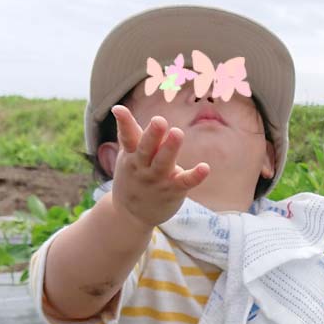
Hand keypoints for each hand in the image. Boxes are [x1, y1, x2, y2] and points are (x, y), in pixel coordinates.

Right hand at [110, 105, 209, 226]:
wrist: (130, 215)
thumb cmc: (132, 176)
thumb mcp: (127, 156)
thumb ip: (129, 134)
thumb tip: (119, 108)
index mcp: (132, 155)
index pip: (127, 137)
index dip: (123, 123)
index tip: (119, 109)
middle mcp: (143, 167)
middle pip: (146, 149)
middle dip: (152, 135)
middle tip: (159, 120)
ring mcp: (158, 179)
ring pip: (163, 163)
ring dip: (170, 149)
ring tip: (178, 133)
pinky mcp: (173, 190)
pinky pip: (184, 182)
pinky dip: (195, 176)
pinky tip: (205, 167)